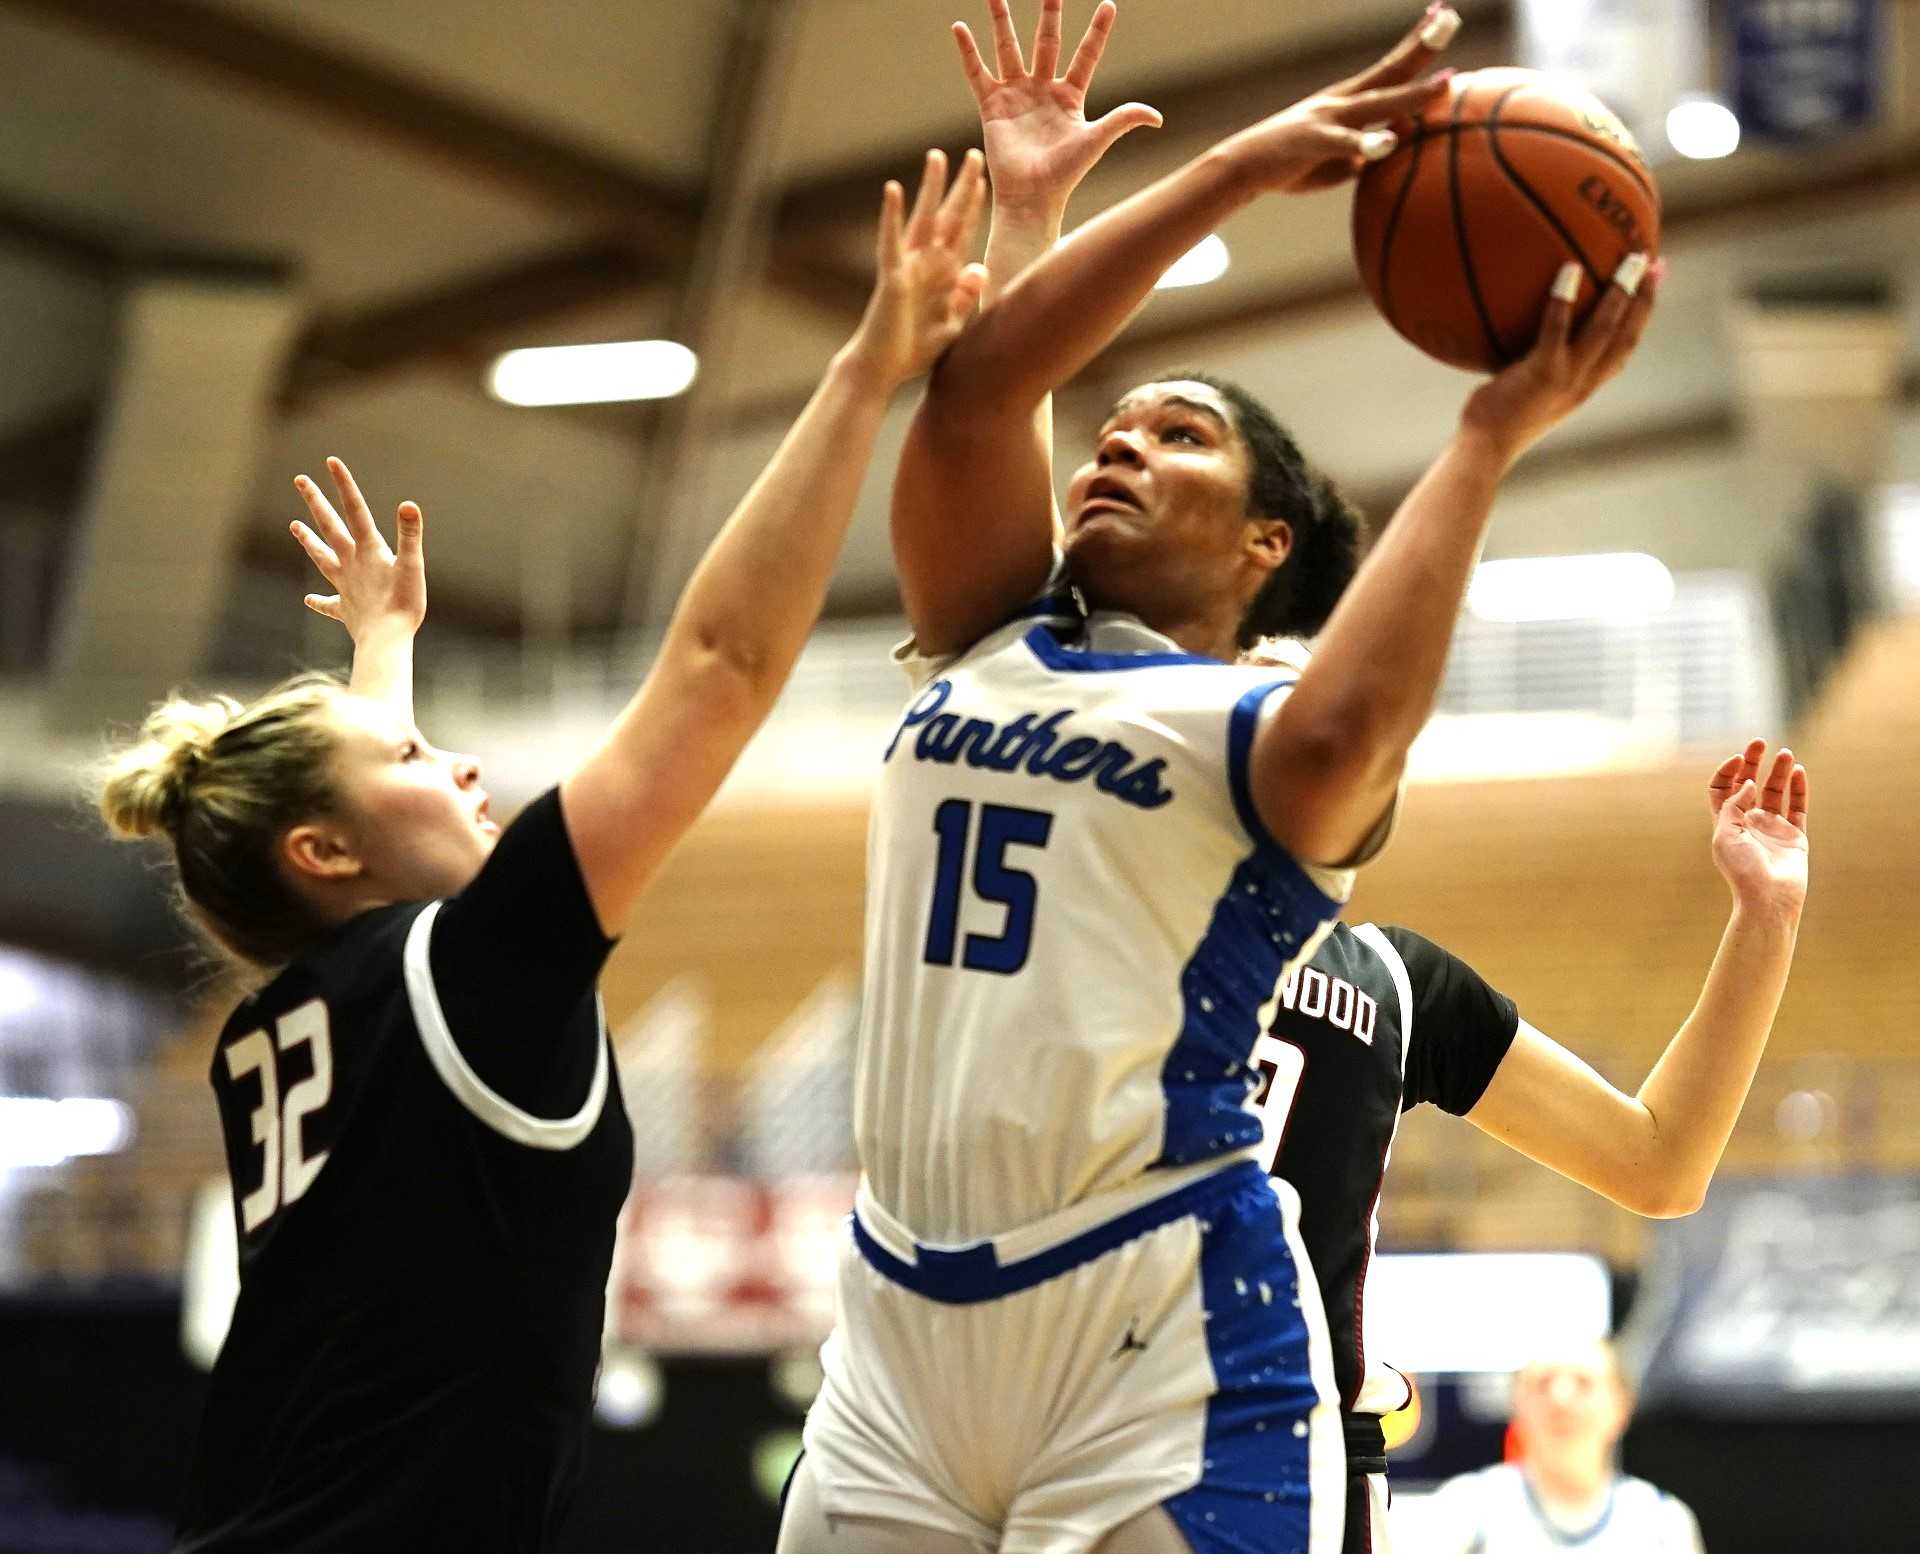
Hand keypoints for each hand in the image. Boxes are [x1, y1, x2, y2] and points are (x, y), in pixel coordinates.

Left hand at [289, 457, 426, 640]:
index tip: (330, 462)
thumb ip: (410, 534)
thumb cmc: (403, 604)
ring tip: (293, 526)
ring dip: (308, 540)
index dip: (344, 485)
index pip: (354, 510)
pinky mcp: (345, 610)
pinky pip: (329, 604)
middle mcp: (351, 563)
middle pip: (329, 527)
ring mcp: (344, 586)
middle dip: (316, 502)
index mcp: (368, 550)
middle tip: (300, 480)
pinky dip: (319, 601)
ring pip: (322, 557)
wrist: (386, 641)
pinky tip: (310, 599)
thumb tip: (408, 504)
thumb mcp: (413, 566)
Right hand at [847, 148, 990, 388]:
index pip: (962, 232)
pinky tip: (894, 189)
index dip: (974, 207)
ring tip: (937, 158)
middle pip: (948, 217)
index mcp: (943, 274)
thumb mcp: (952, 324)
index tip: (985, 181)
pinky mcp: (892, 276)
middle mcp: (926, 263)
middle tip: (975, 155)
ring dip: (930, 188)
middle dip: (962, 187)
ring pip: (921, 219)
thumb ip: (965, 297)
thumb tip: (981, 268)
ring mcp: (908, 266)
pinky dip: (892, 216)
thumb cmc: (913, 350)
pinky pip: (891, 241)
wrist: (883, 370)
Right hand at [954, 0, 1159, 221]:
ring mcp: (1016, 95)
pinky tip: (959, 27)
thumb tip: (1157, 117)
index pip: (1086, 55)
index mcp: (1070, 97)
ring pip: (1008, 48)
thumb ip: (1123, 120)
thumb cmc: (1064, 174)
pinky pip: (977, 72)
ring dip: (1001, 21)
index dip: (1097, 31)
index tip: (1109, 4)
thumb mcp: (1096, 140)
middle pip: (1046, 41)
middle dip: (1049, 13)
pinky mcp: (992, 106)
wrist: (1031, 197)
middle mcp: (1042, 90)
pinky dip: (968, 51)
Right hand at [1224, 5, 1456, 195]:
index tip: (1443, 16)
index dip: (1418, 44)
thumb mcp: (1339, 158)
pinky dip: (1366, 143)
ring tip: (1447, 82)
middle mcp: (1343, 100)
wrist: (1243, 166)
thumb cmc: (1293, 164)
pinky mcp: (1314, 141)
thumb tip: (1395, 152)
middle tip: (1451, 18)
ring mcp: (1329, 118)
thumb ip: (1367, 152)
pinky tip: (1388, 143)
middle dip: (1422, 45)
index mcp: (1350, 100)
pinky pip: (1345, 143)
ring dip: (1413, 93)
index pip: (1391, 67)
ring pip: (1379, 102)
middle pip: (1391, 69)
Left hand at [1459, 256, 1657, 467]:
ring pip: (1605, 329)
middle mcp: (1585, 383)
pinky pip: (1556, 329)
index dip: (1641, 318)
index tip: (1651, 287)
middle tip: (1654, 261)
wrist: (1484, 451)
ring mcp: (1566, 378)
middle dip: (1645, 297)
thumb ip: (1537, 368)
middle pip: (1627, 335)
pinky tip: (1568, 268)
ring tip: (1631, 259)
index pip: (1624, 348)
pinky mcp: (1542, 373)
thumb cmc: (1495, 422)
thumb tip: (1521, 339)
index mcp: (1585, 387)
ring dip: (1622, 291)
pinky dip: (1563, 298)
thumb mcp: (1526, 393)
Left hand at [1707, 739, 1809, 913]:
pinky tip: (1798, 771)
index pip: (1723, 789)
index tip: (1738, 760)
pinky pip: (1798, 807)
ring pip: (1776, 792)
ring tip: (1785, 753)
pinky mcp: (1795, 836)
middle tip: (1760, 742)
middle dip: (1754, 762)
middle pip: (1750, 785)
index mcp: (1726, 823)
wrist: (1769, 899)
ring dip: (1779, 772)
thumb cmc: (1742, 871)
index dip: (1727, 771)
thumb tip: (1748, 782)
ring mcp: (1773, 828)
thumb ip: (1733, 806)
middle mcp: (1749, 823)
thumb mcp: (1725, 835)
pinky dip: (1799, 789)